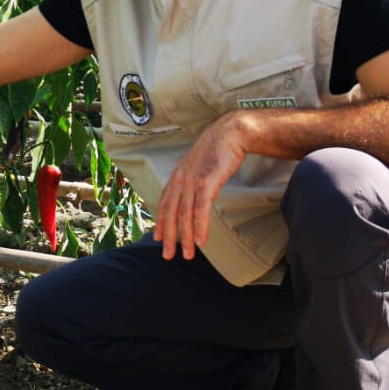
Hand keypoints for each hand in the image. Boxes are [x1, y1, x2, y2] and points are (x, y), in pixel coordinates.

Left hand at [153, 114, 248, 260]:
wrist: (230, 133)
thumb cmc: (218, 149)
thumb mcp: (199, 165)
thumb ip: (193, 179)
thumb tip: (194, 194)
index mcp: (177, 175)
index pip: (164, 203)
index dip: (160, 222)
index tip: (158, 238)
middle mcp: (180, 179)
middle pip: (171, 213)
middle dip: (168, 236)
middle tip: (167, 255)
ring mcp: (192, 180)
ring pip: (184, 215)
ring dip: (185, 237)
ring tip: (187, 254)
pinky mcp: (207, 182)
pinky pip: (201, 209)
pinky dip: (200, 226)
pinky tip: (200, 241)